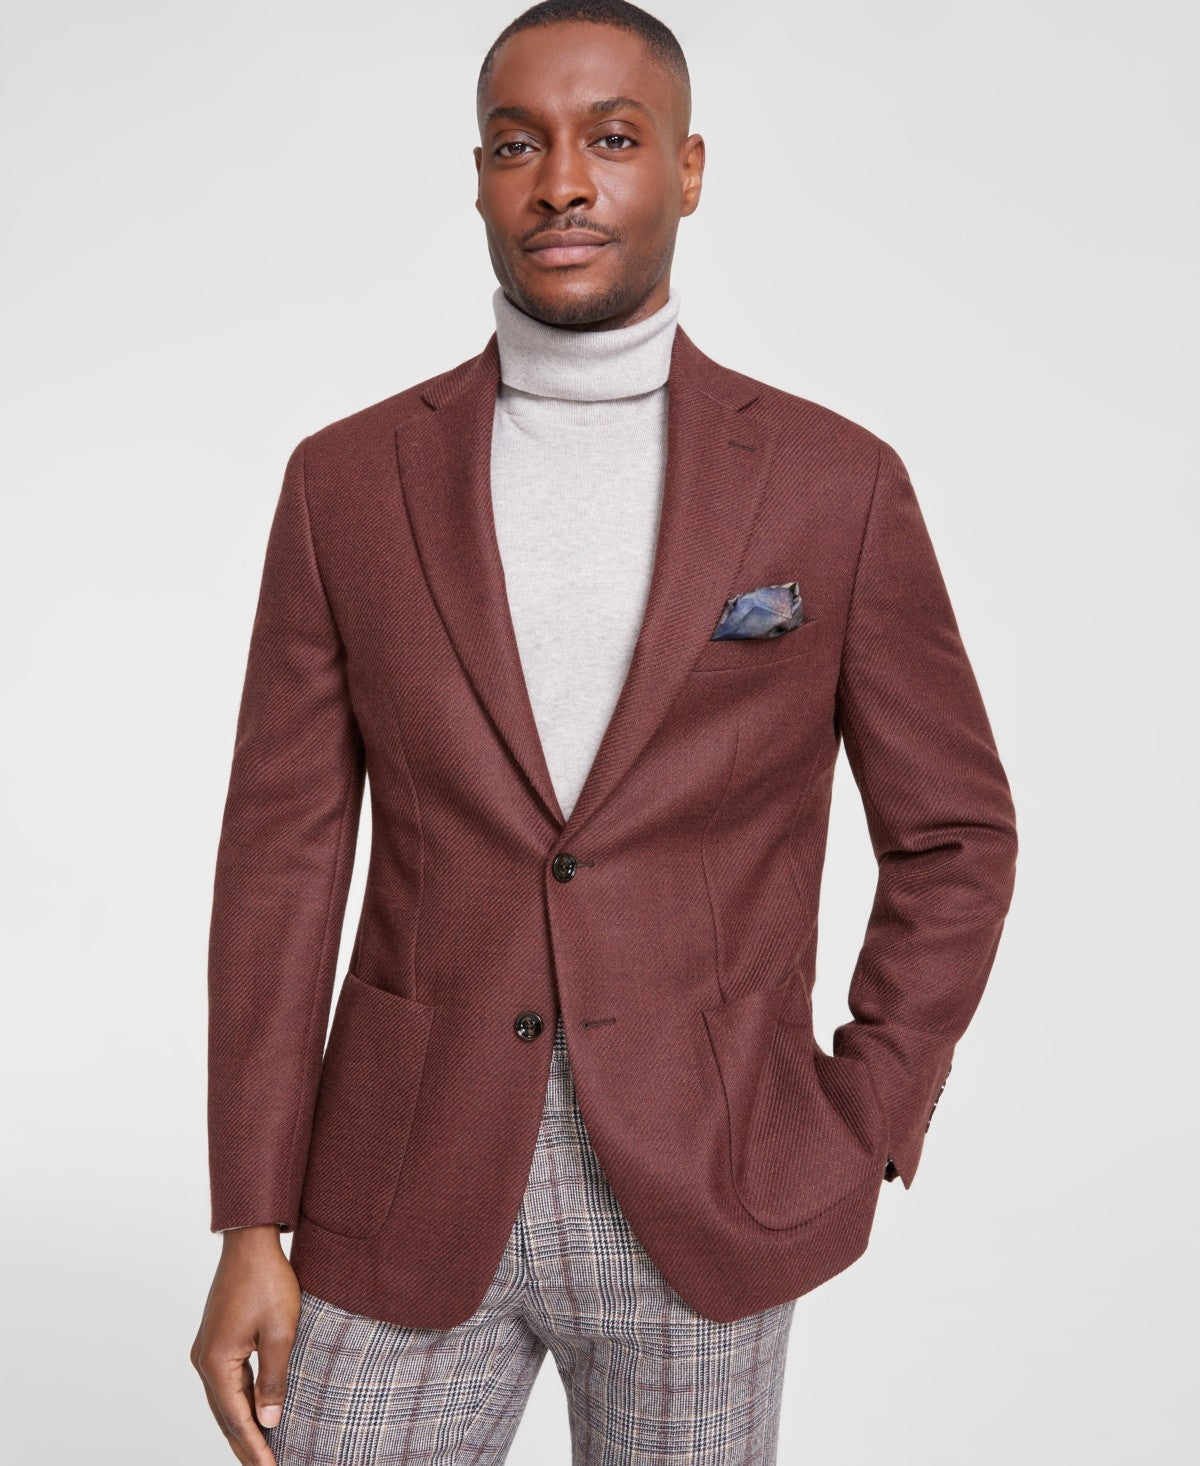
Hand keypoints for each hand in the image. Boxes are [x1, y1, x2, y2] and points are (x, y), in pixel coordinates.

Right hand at [191, 1226, 299, 1464]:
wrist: (251, 1241)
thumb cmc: (268, 1282)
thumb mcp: (280, 1333)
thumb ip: (273, 1380)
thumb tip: (270, 1421)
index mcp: (216, 1364)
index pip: (237, 1420)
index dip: (256, 1448)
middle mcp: (204, 1361)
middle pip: (225, 1416)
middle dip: (246, 1445)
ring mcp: (206, 1350)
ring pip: (224, 1401)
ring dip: (241, 1426)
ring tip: (261, 1451)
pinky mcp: (215, 1340)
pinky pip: (227, 1383)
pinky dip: (240, 1403)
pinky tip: (254, 1413)